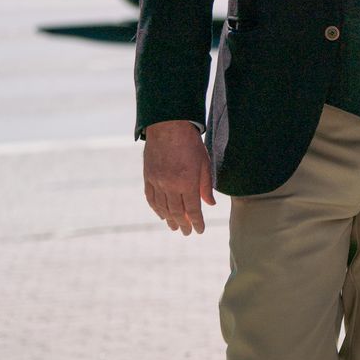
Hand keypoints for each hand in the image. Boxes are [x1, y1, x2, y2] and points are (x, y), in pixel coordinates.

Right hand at [143, 120, 214, 235]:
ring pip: (163, 207)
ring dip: (169, 219)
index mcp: (187, 182)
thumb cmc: (191, 143)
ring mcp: (157, 182)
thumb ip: (206, 185)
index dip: (197, 222)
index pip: (193, 209)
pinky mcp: (148, 177)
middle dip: (183, 224)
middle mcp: (170, 185)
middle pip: (177, 211)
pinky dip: (156, 208)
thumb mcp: (204, 163)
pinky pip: (151, 198)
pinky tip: (161, 214)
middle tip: (186, 233)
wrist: (168, 127)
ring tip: (175, 227)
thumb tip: (210, 204)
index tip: (200, 230)